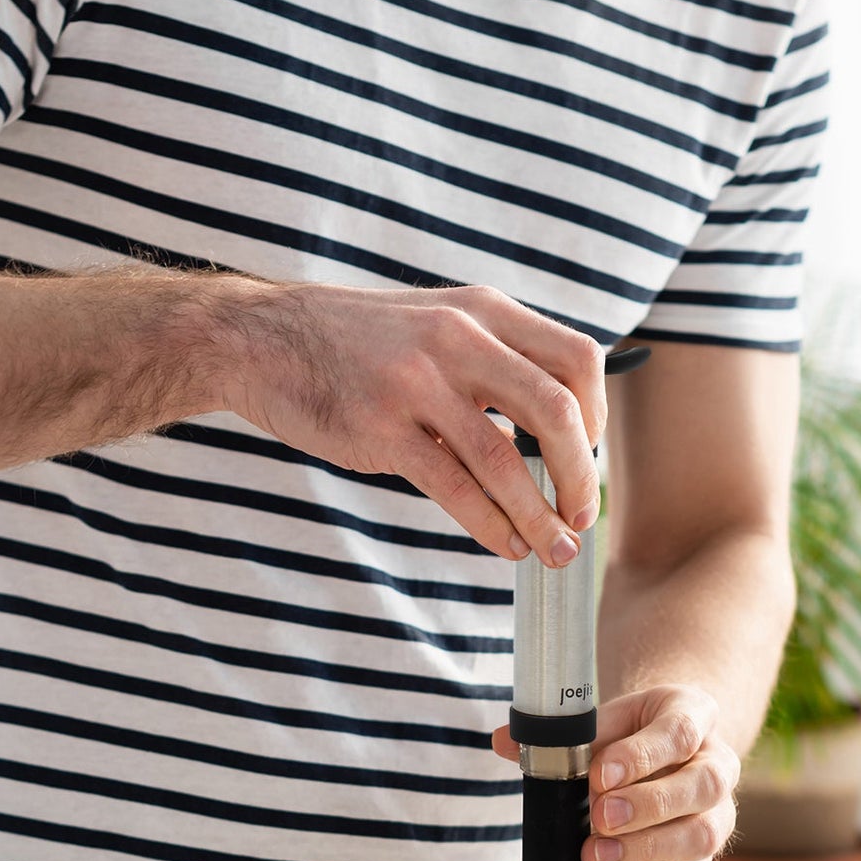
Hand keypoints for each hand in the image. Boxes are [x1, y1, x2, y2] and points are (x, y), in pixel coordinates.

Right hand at [219, 281, 605, 566]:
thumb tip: (556, 435)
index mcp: (483, 311)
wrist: (262, 341)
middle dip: (580, 476)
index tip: (587, 458)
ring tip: (553, 549)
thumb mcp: (436, 325)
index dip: (597, 418)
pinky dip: (489, 524)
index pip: (576, 360)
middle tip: (582, 516)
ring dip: (539, 515)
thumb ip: (492, 363)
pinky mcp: (380, 428)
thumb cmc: (356, 344)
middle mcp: (459, 338)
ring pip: (505, 459)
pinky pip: (454, 487)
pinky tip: (502, 545)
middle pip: (556, 411)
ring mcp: (417, 383)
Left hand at [493, 683, 737, 860]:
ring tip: (594, 856)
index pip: (680, 731)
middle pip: (702, 786)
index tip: (599, 773)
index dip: (642, 755)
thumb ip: (560, 733)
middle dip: (648, 805)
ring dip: (644, 852)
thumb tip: (505, 742)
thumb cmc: (626, 735)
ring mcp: (716, 814)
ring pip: (700, 837)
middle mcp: (718, 764)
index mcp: (693, 714)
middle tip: (599, 817)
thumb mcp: (600, 720)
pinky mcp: (702, 857)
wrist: (655, 755)